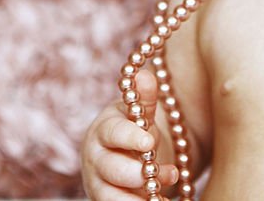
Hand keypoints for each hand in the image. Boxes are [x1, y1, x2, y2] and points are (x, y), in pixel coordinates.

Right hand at [81, 68, 179, 199]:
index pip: (113, 132)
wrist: (133, 156)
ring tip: (166, 191)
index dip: (130, 138)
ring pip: (112, 195)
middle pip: (112, 168)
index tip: (148, 142)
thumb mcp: (143, 113)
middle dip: (139, 172)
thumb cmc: (138, 130)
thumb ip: (145, 97)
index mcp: (104, 129)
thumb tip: (144, 75)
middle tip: (167, 172)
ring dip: (141, 196)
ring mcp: (98, 183)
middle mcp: (96, 157)